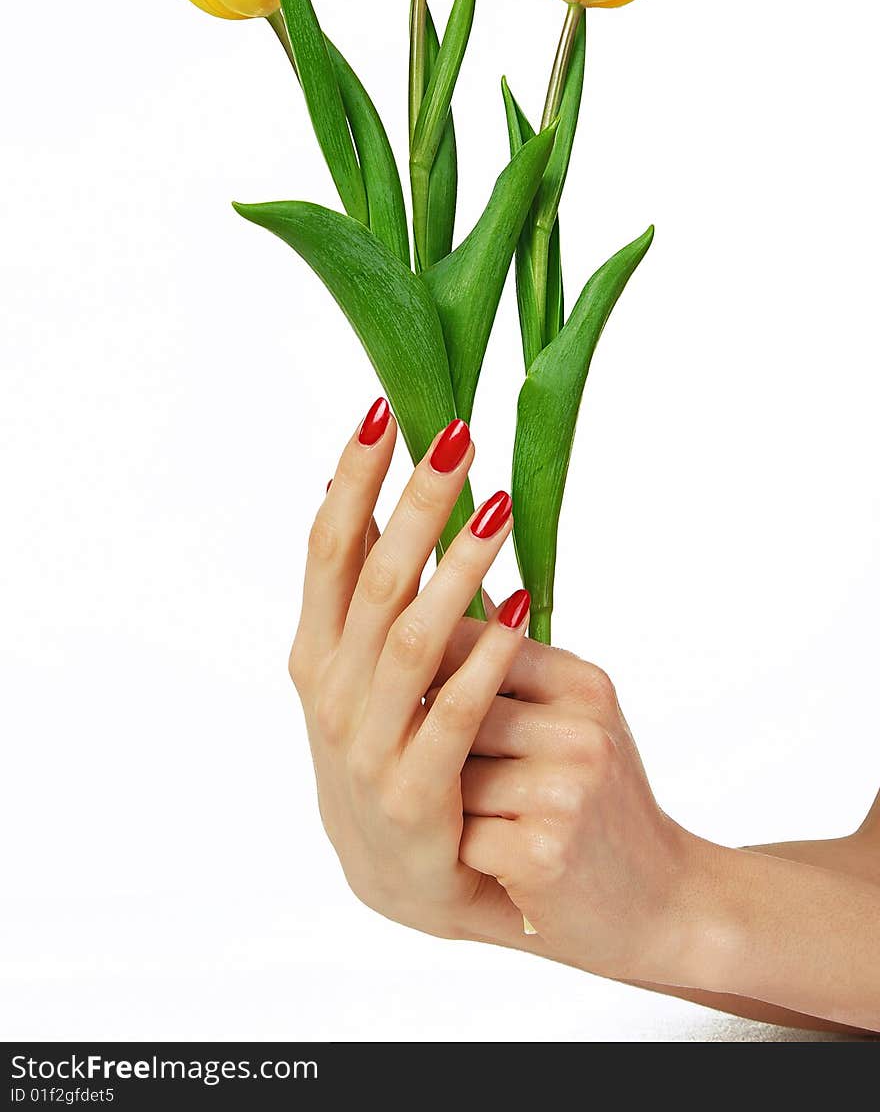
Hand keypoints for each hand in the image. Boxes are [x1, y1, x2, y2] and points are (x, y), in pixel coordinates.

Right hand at [289, 398, 531, 944]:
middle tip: (455, 436)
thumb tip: (352, 480)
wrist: (402, 878)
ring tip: (499, 506)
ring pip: (412, 639)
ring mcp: (364, 746)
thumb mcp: (367, 666)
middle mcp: (329, 691)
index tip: (382, 409)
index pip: (328, 546)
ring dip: (457, 568)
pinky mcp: (411, 796)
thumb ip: (365, 584)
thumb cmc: (392, 750)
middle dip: (412, 503)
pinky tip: (524, 608)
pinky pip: (453, 716)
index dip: (354, 479)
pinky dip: (486, 660)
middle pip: (372, 578)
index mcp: (315, 650)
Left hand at [431, 630, 703, 982]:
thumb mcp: (574, 718)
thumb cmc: (601, 806)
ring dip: (455, 808)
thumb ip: (516, 662)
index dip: (434, 675)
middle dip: (444, 752)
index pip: (474, 643)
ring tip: (504, 826)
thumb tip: (463, 589)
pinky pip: (460, 836)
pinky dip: (470, 857)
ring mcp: (565, 790)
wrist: (662, 904)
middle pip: (453, 712)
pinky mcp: (544, 851)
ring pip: (448, 777)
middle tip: (474, 785)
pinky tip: (509, 865)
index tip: (428, 703)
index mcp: (583, 685)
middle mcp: (581, 730)